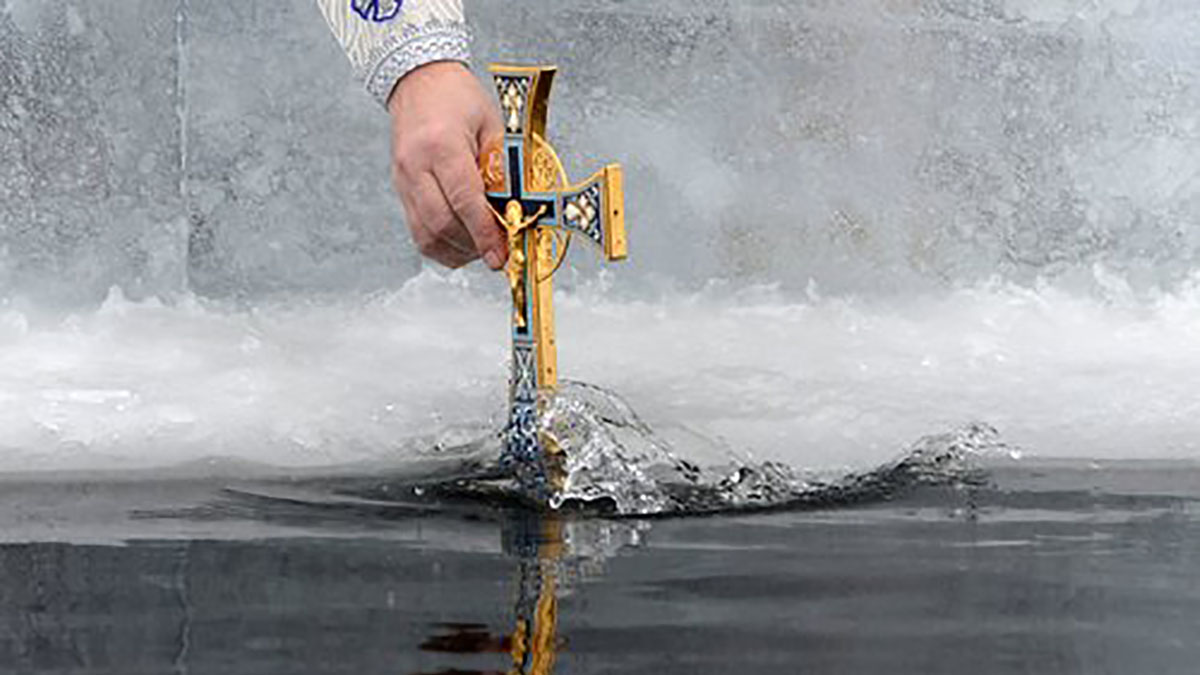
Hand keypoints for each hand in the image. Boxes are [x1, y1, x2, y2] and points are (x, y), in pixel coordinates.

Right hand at [387, 61, 505, 269]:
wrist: (418, 81)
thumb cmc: (458, 98)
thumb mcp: (493, 125)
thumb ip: (503, 168)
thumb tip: (517, 211)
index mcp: (441, 144)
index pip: (463, 199)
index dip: (484, 233)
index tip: (500, 255)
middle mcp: (415, 166)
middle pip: (441, 223)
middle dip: (473, 246)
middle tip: (499, 253)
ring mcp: (402, 181)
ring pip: (426, 235)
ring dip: (458, 250)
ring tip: (483, 247)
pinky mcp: (400, 190)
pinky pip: (418, 232)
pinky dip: (441, 246)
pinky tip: (463, 242)